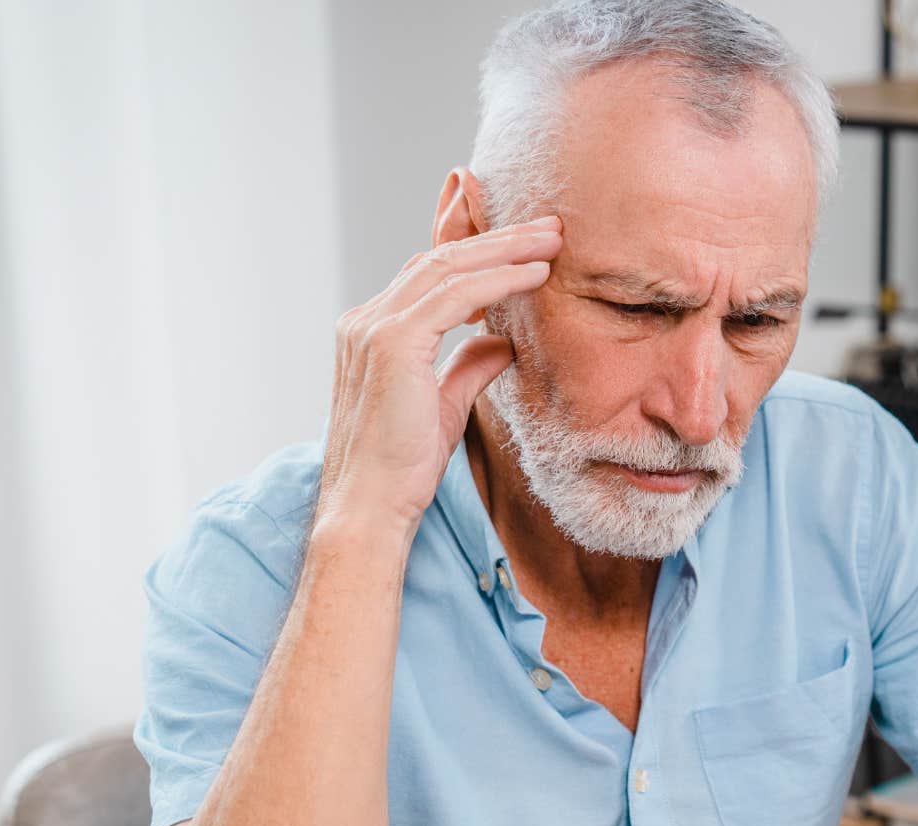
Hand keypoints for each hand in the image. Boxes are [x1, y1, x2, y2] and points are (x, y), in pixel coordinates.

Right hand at [316, 217, 562, 538]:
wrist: (369, 507)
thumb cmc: (402, 468)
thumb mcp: (445, 406)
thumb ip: (468, 367)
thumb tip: (502, 340)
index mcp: (371, 332)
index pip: (430, 276)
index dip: (480, 257)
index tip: (529, 250)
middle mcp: (366, 321)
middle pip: (441, 259)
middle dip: (499, 239)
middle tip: (549, 226)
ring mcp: (374, 328)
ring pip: (449, 267)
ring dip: (506, 249)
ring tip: (552, 240)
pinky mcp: (392, 344)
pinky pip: (455, 295)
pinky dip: (499, 279)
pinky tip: (535, 274)